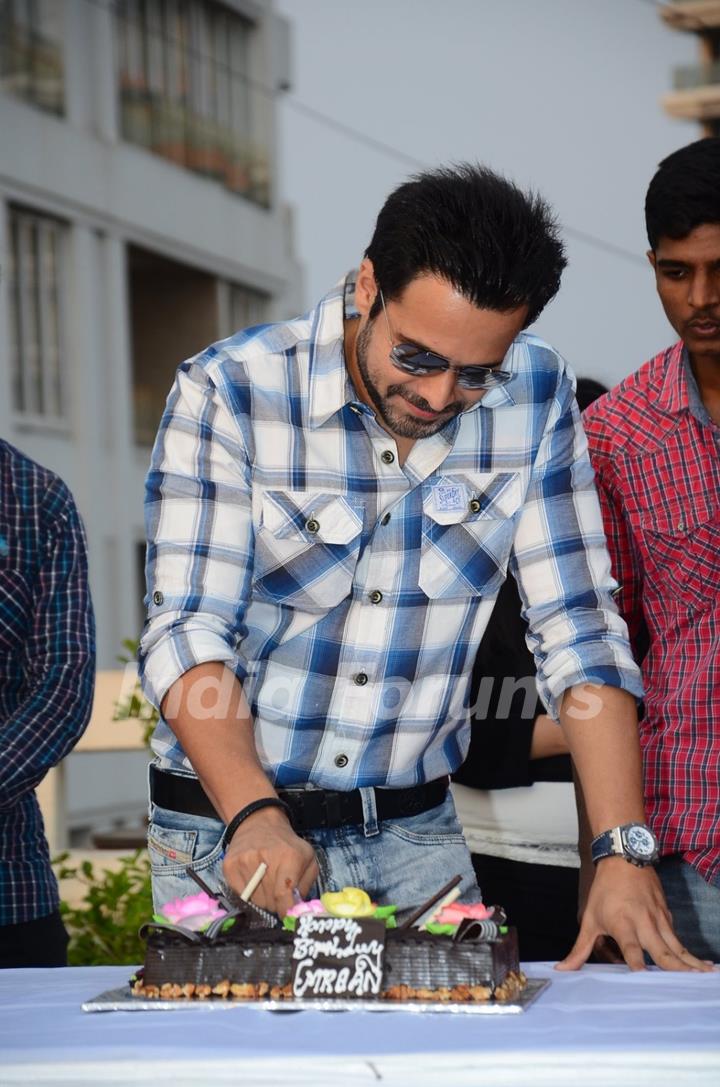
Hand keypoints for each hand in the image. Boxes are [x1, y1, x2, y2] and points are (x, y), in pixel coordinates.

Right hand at [222, 807, 318, 917]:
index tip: (287, 914)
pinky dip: (248, 893)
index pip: (284, 896)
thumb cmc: (286, 844)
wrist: (258, 823)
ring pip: (255, 901)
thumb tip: (295, 909)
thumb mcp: (307, 858)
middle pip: (269, 902)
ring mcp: (244, 861)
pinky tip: (253, 879)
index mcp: (289, 856)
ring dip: (262, 898)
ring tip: (265, 882)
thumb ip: (306, 886)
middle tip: (277, 888)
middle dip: (276, 902)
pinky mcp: (229, 865)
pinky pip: (240, 895)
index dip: (285, 911)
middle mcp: (264, 858)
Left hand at [557, 857, 712, 971]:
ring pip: (677, 945)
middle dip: (676, 968)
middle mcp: (644, 923)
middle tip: (690, 983)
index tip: (645, 978)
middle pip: (662, 950)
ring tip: (707, 976)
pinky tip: (703, 965)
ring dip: (691, 962)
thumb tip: (562, 970)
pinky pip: (678, 938)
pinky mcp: (667, 914)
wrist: (624, 856)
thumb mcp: (589, 918)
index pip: (630, 949)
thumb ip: (580, 948)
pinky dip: (690, 952)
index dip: (637, 964)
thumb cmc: (604, 890)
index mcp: (623, 924)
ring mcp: (658, 918)